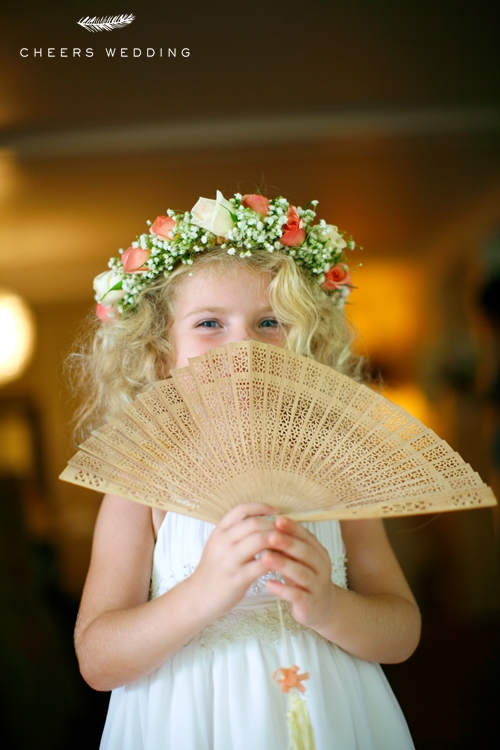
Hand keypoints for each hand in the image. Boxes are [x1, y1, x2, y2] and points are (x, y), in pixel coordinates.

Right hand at [189, 503, 277, 620]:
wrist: (199, 596)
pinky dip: (276, 560)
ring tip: (287, 545)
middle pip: (254, 523)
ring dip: (277, 541)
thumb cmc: (214, 569)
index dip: (261, 507)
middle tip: (287, 531)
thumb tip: (264, 520)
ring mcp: (229, 560)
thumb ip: (236, 532)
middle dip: (274, 525)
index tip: (276, 512)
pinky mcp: (238, 578)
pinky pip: (262, 564)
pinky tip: (283, 562)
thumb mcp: (219, 545)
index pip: (241, 510)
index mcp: (219, 532)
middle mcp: (222, 543)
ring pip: (260, 540)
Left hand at [263, 516, 336, 632]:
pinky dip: (283, 589)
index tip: (276, 519)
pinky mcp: (310, 604)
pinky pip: (297, 595)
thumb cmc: (304, 578)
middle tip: (270, 536)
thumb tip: (268, 526)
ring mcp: (317, 586)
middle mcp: (321, 567)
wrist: (321, 608)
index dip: (292, 528)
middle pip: (305, 553)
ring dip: (283, 564)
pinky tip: (269, 584)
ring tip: (265, 558)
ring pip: (301, 573)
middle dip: (288, 543)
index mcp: (318, 552)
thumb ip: (288, 545)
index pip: (306, 536)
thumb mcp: (299, 559)